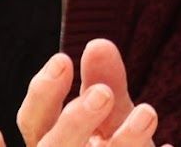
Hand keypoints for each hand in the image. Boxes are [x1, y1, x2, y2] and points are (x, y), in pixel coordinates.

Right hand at [0, 39, 168, 146]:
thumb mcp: (114, 113)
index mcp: (50, 141)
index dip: (44, 92)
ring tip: (148, 113)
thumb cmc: (116, 144)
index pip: (33, 119)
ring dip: (121, 143)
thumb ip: (105, 79)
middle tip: (103, 94)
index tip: (65, 59)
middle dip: (74, 121)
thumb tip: (98, 45)